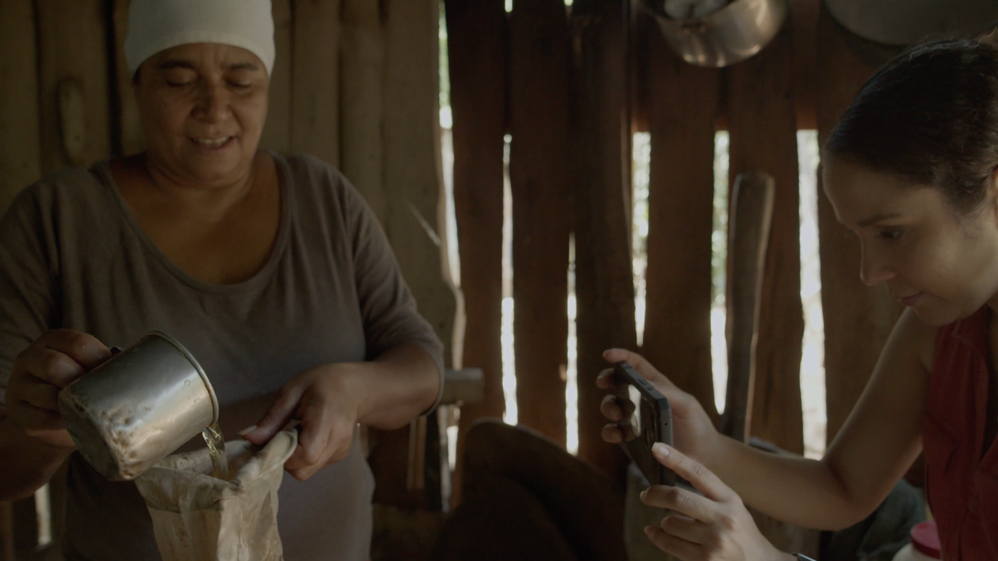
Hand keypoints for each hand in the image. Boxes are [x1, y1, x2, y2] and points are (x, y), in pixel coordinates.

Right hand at [6, 329, 111, 448]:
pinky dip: (60, 422)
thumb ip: (104, 363)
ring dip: (70, 404)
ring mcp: (18, 385)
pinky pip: (39, 418)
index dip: (98, 358)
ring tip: (87, 410)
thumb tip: (136, 367)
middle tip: (98, 394)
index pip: (75, 342)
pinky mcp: (16, 411)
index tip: (113, 373)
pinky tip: (72, 421)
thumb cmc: (78, 386)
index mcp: (52, 340)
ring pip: (45, 394)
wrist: (52, 416)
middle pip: (54, 365)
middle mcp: (30, 358)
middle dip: (80, 381)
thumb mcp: (87, 367)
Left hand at [242, 364, 360, 480]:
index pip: (306, 454)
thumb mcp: (292, 391)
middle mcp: (338, 439)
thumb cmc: (321, 383)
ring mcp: (341, 450)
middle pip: (305, 468)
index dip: (284, 455)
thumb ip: (272, 418)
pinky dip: (305, 456)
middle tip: (282, 436)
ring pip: (308, 470)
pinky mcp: (341, 455)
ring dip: (294, 458)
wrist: (355, 388)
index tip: (274, 441)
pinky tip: (309, 437)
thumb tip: (249, 439)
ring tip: (298, 433)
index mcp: (326, 418)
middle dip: (286, 459)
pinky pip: (315, 465)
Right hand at [597, 348, 719, 465]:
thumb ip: (667, 392)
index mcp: (656, 386)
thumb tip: (643, 383)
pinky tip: (618, 435)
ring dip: (608, 406)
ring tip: (619, 414)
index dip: (621, 357)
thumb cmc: (697, 425)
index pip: (636, 365)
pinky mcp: (629, 439)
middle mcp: (640, 400)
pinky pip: (612, 433)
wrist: (701, 457)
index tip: (608, 355)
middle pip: (617, 383)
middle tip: (603, 383)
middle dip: (607, 379)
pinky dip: (610, 432)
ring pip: (611, 407)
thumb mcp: (687, 405)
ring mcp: (633, 419)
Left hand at [641, 443, 788, 560]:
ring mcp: (715, 541)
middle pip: (677, 497)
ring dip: (664, 522)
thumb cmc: (741, 533)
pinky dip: (657, 536)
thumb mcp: (732, 507)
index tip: (657, 449)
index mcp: (730, 499)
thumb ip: (707, 495)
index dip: (675, 459)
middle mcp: (724, 518)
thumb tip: (668, 485)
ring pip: (670, 523)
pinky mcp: (706, 560)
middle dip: (654, 494)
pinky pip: (669, 543)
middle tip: (646, 495)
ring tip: (672, 524)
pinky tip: (656, 533)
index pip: (699, 473)